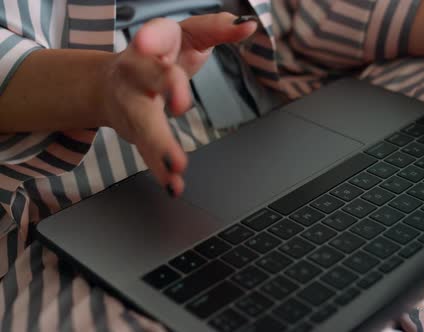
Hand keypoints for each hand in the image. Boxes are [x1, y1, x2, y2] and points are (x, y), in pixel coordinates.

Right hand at [98, 14, 256, 195]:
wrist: (111, 82)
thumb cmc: (161, 54)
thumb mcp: (189, 35)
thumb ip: (216, 29)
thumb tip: (248, 24)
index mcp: (156, 41)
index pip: (158, 34)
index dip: (153, 38)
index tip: (149, 42)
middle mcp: (139, 70)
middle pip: (151, 77)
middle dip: (166, 88)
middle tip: (180, 105)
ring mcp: (134, 102)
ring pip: (146, 122)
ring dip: (160, 144)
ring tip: (177, 165)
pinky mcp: (135, 130)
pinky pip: (148, 149)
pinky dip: (160, 169)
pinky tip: (173, 184)